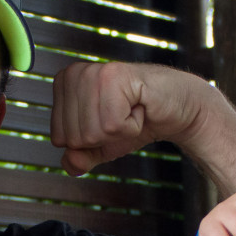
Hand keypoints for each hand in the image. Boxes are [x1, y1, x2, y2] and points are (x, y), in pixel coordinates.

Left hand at [48, 61, 218, 175]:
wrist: (175, 109)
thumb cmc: (138, 119)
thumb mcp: (101, 146)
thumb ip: (80, 158)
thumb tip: (69, 162)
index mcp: (64, 85)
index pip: (59, 138)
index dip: (90, 140)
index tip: (108, 121)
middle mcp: (75, 75)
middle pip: (75, 137)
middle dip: (104, 136)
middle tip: (122, 115)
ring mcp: (93, 73)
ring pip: (92, 133)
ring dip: (120, 130)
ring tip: (130, 110)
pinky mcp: (114, 77)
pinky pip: (112, 126)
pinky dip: (132, 126)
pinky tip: (139, 107)